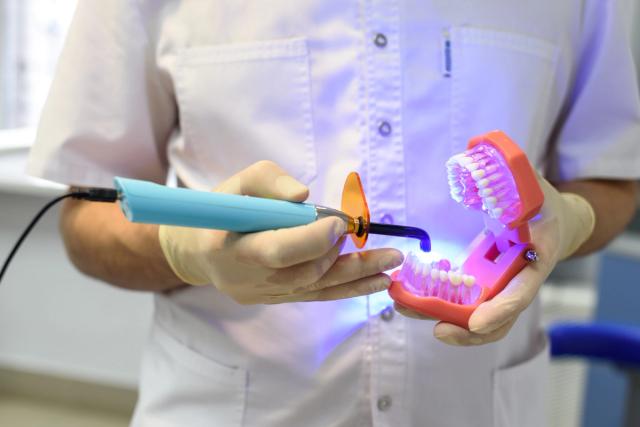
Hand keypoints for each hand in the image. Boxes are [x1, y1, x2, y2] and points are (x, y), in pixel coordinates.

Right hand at [158, 160, 403, 303]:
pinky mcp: (276, 300)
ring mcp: (263, 294)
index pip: (277, 251)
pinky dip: (348, 289)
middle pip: (302, 273)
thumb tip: (303, 196)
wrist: (198, 251)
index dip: (312, 239)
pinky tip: (377, 282)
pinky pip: (315, 296)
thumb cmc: (222, 210)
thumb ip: (266, 180)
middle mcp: (248, 278)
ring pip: (314, 288)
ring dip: (355, 276)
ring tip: (390, 265)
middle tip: (360, 233)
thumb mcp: (236, 183)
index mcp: (231, 247)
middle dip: (338, 253)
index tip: (340, 222)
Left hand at [398, 174, 595, 344]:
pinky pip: (462, 301)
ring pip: (474, 316)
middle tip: (437, 330)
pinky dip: (436, 302)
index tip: (476, 323)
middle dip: (466, 331)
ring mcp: (500, 286)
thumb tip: (479, 154)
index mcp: (537, 262)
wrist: (554, 221)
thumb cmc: (545, 204)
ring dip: (440, 316)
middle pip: (496, 320)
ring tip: (405, 307)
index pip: (521, 294)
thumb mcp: (534, 189)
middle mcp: (518, 282)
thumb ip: (512, 178)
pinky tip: (409, 294)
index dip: (499, 311)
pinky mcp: (483, 283)